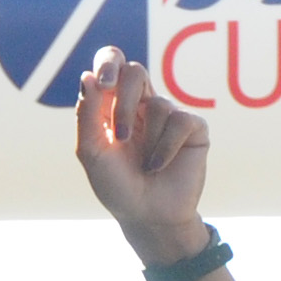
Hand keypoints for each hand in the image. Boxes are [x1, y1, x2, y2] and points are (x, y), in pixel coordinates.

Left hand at [73, 47, 207, 258]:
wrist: (148, 217)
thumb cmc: (117, 185)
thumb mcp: (92, 153)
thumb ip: (87, 115)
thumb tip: (87, 76)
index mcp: (114, 103)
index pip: (112, 63)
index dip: (108, 63)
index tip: (103, 84)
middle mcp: (142, 103)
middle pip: (136, 71)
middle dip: (125, 103)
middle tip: (121, 136)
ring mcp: (169, 114)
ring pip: (159, 103)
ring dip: (146, 139)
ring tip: (143, 165)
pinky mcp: (193, 128)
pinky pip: (180, 121)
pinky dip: (165, 148)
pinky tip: (159, 166)